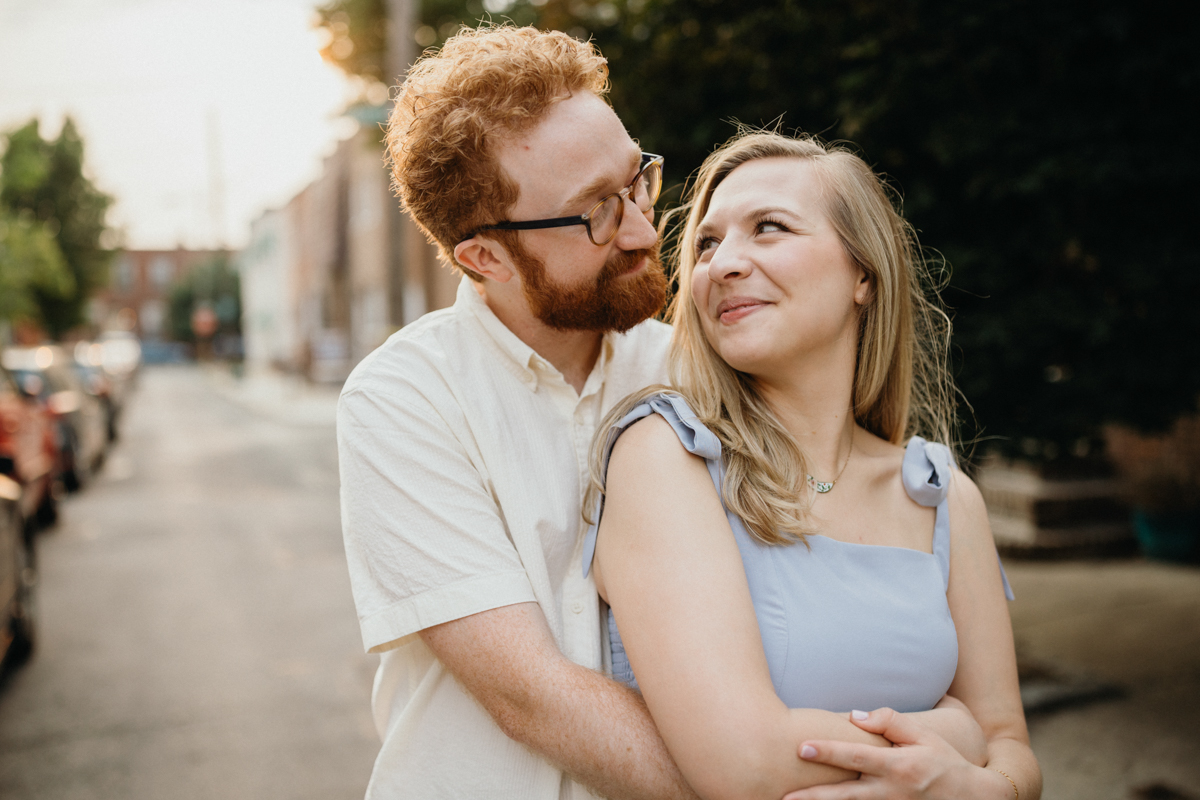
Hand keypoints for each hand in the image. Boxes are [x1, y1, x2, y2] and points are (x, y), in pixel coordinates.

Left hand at [781, 708, 1011, 799]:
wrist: (973, 798)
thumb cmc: (943, 761)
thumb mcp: (923, 735)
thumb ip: (890, 722)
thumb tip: (853, 715)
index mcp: (898, 767)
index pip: (856, 757)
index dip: (828, 752)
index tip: (802, 747)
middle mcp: (892, 793)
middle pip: (845, 796)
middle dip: (814, 796)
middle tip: (784, 795)